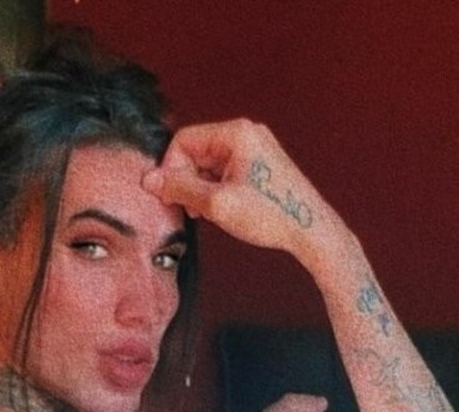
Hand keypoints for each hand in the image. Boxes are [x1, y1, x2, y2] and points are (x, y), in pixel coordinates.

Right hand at [143, 120, 327, 259]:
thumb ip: (180, 189)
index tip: (169, 196)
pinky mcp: (261, 166)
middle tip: (188, 210)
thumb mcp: (217, 204)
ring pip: (210, 164)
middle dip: (186, 180)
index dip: (171, 169)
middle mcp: (246, 134)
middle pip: (197, 150)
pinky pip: (226, 171)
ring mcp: (255, 149)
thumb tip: (148, 180)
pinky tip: (221, 211)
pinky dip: (217, 189)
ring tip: (206, 213)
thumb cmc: (271, 215)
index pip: (184, 140)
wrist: (310, 230)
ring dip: (201, 188)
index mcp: (236, 133)